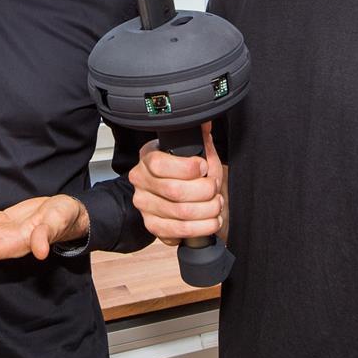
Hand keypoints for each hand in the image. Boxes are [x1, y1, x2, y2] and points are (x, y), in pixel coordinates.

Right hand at [128, 123, 225, 245]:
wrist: (180, 198)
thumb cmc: (188, 175)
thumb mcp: (196, 154)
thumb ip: (202, 141)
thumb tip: (205, 125)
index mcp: (148, 159)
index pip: (161, 164)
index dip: (189, 168)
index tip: (204, 168)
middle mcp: (141, 183)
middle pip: (174, 191)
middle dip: (205, 191)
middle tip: (214, 188)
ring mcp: (145, 207)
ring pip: (181, 213)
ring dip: (208, 210)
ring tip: (216, 204)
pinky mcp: (154, 227)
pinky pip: (180, 231)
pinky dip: (203, 227)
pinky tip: (211, 220)